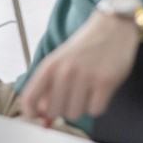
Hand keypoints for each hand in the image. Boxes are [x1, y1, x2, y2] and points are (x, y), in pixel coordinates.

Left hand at [19, 10, 138, 124]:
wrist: (113, 26)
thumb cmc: (86, 46)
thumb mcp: (61, 60)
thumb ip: (49, 85)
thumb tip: (43, 115)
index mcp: (50, 65)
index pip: (29, 98)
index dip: (31, 112)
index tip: (38, 115)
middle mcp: (65, 71)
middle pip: (54, 112)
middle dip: (62, 109)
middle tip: (71, 97)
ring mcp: (85, 77)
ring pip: (75, 114)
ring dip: (81, 108)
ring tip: (87, 91)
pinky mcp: (105, 82)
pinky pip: (95, 111)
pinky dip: (97, 106)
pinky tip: (99, 91)